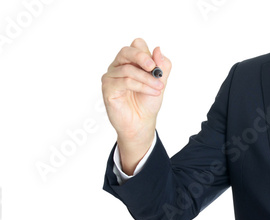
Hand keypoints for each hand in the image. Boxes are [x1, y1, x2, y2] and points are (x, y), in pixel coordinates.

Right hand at [101, 38, 171, 173]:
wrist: (142, 122)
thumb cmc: (147, 101)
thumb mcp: (160, 82)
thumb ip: (162, 66)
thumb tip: (158, 49)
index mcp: (131, 61)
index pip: (136, 46)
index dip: (146, 52)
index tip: (156, 64)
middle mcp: (119, 66)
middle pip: (126, 51)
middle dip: (141, 57)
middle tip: (153, 67)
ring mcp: (111, 76)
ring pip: (128, 69)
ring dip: (147, 79)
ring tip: (159, 87)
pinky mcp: (108, 88)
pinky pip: (125, 82)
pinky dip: (141, 86)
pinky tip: (152, 92)